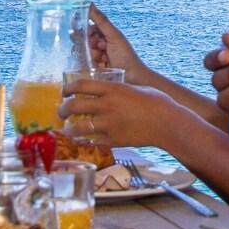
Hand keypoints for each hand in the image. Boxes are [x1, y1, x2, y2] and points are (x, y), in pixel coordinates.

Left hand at [58, 77, 172, 148]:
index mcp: (112, 89)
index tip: (64, 92)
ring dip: (68, 128)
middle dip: (62, 109)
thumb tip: (105, 92)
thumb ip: (117, 90)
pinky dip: (84, 141)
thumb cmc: (156, 102)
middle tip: (61, 112)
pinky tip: (82, 140)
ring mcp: (108, 125)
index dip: (67, 88)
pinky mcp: (113, 140)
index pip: (80, 86)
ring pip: (77, 127)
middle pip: (73, 106)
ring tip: (68, 128)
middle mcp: (106, 106)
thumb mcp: (134, 88)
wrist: (167, 123)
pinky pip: (91, 142)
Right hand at [86, 4, 142, 78]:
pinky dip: (92, 64)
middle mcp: (97, 44)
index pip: (86, 26)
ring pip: (81, 51)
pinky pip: (82, 63)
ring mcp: (93, 57)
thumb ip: (101, 20)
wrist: (132, 78)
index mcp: (103, 33)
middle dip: (90, 43)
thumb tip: (90, 3)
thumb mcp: (113, 35)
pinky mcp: (90, 69)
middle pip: (82, 39)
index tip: (81, 28)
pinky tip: (101, 65)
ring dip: (93, 54)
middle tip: (101, 46)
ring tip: (104, 58)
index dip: (83, 27)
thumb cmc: (126, 55)